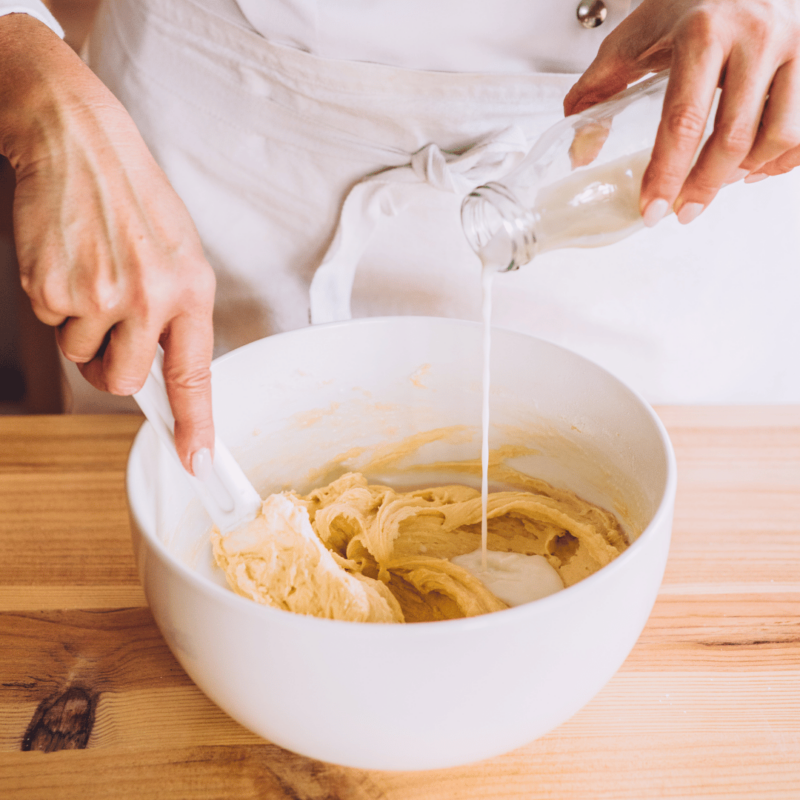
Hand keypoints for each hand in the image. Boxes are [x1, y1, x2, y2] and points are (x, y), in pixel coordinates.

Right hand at [0, 14, 215, 472]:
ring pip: (83, 357)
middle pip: (124, 382)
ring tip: (93, 274)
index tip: (199, 461)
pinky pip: (53, 328)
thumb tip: (164, 376)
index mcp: (191, 291)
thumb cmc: (134, 201)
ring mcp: (98, 297)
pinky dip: (57, 305)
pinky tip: (70, 263)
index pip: (195, 376)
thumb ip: (178, 317)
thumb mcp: (179, 255)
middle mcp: (149, 299)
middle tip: (111, 326)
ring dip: (84, 329)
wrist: (80, 144)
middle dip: (113, 368)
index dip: (196, 425)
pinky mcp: (52, 291)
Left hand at [563, 0, 799, 225]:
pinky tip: (751, 170)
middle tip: (680, 213)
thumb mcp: (631, 39)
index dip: (666, 174)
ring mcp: (791, 45)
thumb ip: (597, 91)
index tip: (652, 209)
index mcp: (702, 32)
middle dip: (703, 187)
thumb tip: (580, 152)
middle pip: (733, 137)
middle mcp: (754, 36)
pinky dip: (781, 158)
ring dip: (745, 172)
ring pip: (780, 133)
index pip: (682, 120)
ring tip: (715, 185)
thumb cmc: (682, 2)